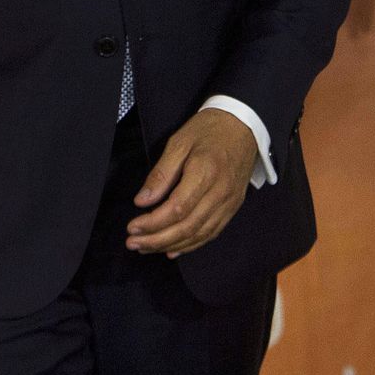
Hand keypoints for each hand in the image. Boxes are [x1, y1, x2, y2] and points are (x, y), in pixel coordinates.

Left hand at [126, 108, 256, 258]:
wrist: (243, 125)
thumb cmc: (208, 129)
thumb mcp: (179, 142)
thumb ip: (161, 173)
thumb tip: (142, 201)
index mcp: (205, 172)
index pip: (177, 209)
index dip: (153, 223)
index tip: (132, 227)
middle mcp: (220, 193)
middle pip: (187, 227)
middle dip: (157, 240)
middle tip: (133, 244)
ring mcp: (229, 203)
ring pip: (199, 235)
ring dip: (171, 245)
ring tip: (147, 248)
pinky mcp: (232, 207)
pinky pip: (211, 233)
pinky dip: (191, 245)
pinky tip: (173, 249)